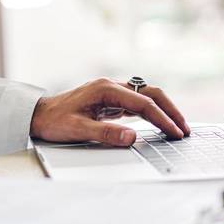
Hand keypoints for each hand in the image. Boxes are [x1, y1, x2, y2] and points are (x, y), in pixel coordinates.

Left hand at [29, 78, 190, 146]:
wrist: (38, 115)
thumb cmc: (54, 121)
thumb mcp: (78, 130)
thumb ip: (106, 133)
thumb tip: (132, 137)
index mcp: (105, 89)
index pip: (143, 103)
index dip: (162, 119)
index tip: (176, 133)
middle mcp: (111, 86)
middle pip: (150, 93)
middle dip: (170, 110)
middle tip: (184, 129)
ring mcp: (111, 92)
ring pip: (145, 96)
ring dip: (163, 110)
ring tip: (177, 127)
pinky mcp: (109, 100)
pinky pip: (136, 103)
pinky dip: (151, 112)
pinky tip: (158, 123)